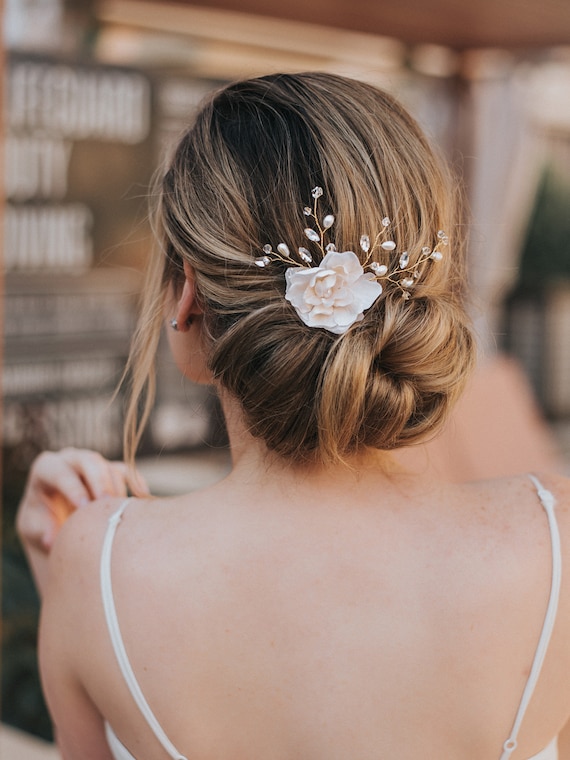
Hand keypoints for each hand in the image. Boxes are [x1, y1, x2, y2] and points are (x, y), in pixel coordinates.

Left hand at [16, 448, 148, 554]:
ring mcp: (93, 463)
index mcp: (46, 467)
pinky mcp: (111, 470)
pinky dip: (136, 483)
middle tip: (106, 503)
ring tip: (118, 512)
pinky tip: (142, 498)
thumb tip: (50, 540)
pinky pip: (126, 472)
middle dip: (99, 481)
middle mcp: (70, 459)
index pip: (60, 472)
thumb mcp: (34, 527)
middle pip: (89, 460)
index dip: (73, 488)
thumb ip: (40, 530)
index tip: (83, 507)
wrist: (55, 518)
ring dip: (116, 489)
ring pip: (109, 467)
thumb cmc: (41, 521)